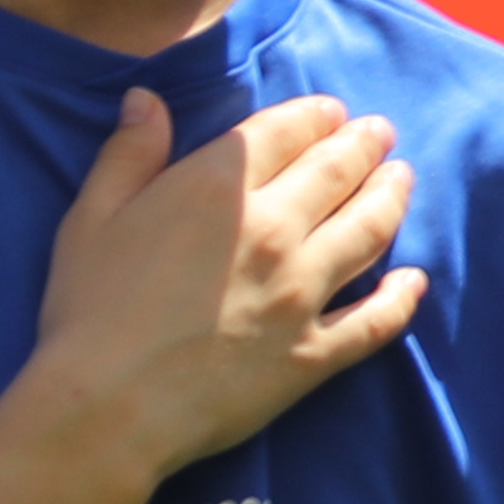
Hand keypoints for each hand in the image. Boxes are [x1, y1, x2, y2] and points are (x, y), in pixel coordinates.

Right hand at [28, 89, 423, 490]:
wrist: (105, 407)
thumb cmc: (88, 311)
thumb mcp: (92, 217)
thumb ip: (130, 152)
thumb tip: (147, 97)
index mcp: (220, 187)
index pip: (288, 131)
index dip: (315, 115)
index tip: (331, 112)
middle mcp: (274, 230)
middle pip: (339, 171)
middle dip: (366, 144)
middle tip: (382, 132)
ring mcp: (302, 293)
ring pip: (369, 230)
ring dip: (391, 197)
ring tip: (402, 178)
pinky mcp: (313, 354)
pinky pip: (376, 321)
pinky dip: (402, 298)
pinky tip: (415, 281)